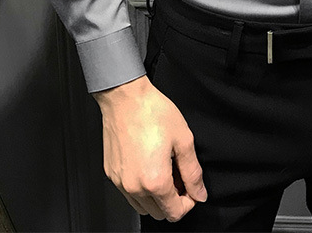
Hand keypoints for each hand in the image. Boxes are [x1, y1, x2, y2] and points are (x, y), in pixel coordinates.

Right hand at [94, 76, 207, 221]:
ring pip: (143, 207)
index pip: (175, 213)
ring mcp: (120, 182)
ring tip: (163, 169)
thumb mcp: (183, 140)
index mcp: (155, 181)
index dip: (189, 202)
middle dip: (173, 200)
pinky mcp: (112, 174)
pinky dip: (140, 187)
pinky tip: (148, 164)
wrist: (125, 98)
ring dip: (156, 196)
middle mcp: (134, 187)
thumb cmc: (152, 112)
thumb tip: (199, 193)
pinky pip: (128, 193)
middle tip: (178, 175)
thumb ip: (193, 172)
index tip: (190, 187)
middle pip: (159, 213)